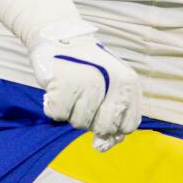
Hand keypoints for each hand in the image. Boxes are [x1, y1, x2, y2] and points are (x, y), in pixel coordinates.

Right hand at [28, 22, 142, 150]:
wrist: (59, 35)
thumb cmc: (86, 67)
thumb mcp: (110, 87)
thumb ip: (113, 117)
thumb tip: (101, 147)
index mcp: (129, 84)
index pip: (127, 125)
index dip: (112, 126)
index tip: (100, 112)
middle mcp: (112, 83)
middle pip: (103, 128)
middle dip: (89, 119)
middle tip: (83, 97)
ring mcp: (88, 83)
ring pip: (78, 123)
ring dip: (70, 111)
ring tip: (70, 88)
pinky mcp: (63, 84)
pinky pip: (57, 115)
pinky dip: (53, 105)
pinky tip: (56, 88)